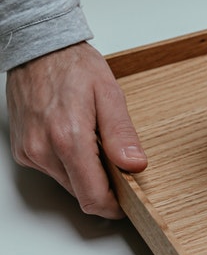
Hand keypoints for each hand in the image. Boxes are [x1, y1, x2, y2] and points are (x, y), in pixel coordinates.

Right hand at [6, 41, 146, 218]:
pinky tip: (74, 136)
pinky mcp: (23, 151)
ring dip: (85, 172)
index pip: (92, 196)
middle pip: (80, 193)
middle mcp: (43, 150)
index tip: (128, 202)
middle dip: (103, 185)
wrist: (40, 48)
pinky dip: (68, 162)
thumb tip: (135, 165)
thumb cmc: (74, 65)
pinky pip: (52, 170)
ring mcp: (30, 152)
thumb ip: (122, 134)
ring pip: (66, 183)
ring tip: (94, 139)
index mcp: (68, 138)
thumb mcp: (109, 94)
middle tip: (117, 160)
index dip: (114, 206)